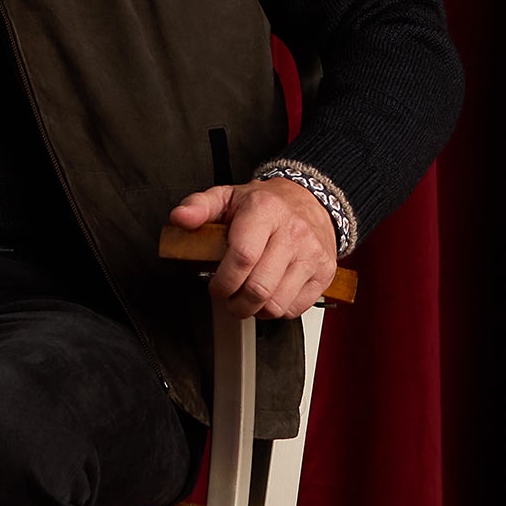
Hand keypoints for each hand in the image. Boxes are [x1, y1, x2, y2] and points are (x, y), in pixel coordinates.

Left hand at [169, 178, 338, 319]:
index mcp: (265, 211)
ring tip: (247, 297)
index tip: (216, 286)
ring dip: (255, 310)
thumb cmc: (266, 204)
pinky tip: (270, 294)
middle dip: (235, 303)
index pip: (243, 257)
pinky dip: (278, 309)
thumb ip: (199, 206)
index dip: (223, 281)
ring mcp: (312, 254)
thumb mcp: (227, 196)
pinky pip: (296, 308)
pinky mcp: (324, 272)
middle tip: (229, 297)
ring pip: (277, 304)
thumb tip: (180, 218)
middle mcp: (293, 232)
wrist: (310, 201)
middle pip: (259, 287)